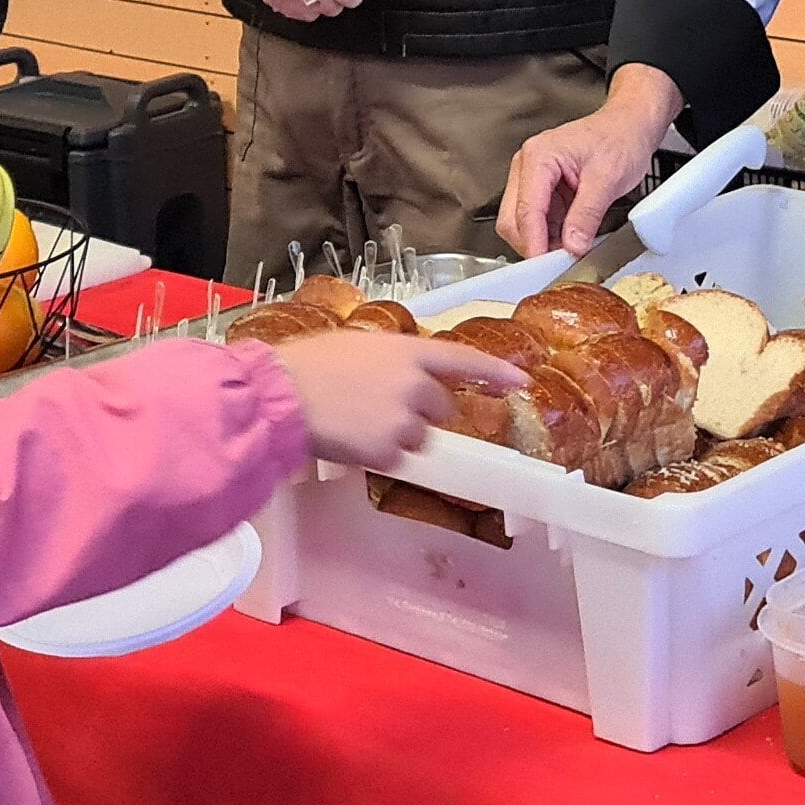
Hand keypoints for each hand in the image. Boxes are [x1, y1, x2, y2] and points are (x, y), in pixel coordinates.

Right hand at [269, 331, 528, 468]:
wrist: (283, 395)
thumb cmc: (308, 366)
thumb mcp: (357, 346)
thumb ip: (393, 360)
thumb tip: (403, 375)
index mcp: (408, 352)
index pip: (463, 360)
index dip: (495, 372)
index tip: (522, 382)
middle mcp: (415, 385)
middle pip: (440, 410)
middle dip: (418, 413)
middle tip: (375, 409)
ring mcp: (405, 420)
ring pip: (418, 438)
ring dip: (397, 436)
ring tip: (356, 422)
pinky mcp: (390, 451)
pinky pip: (394, 459)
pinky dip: (376, 455)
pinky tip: (350, 439)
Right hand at [499, 68, 681, 256]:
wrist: (630, 125)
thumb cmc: (620, 137)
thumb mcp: (608, 179)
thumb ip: (587, 215)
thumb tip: (572, 245)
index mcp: (538, 157)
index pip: (526, 211)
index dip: (534, 243)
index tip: (545, 266)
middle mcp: (528, 166)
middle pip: (512, 220)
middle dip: (534, 244)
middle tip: (558, 263)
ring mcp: (534, 179)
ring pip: (523, 224)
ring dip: (543, 241)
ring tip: (571, 249)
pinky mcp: (544, 190)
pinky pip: (539, 221)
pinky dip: (552, 235)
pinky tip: (571, 238)